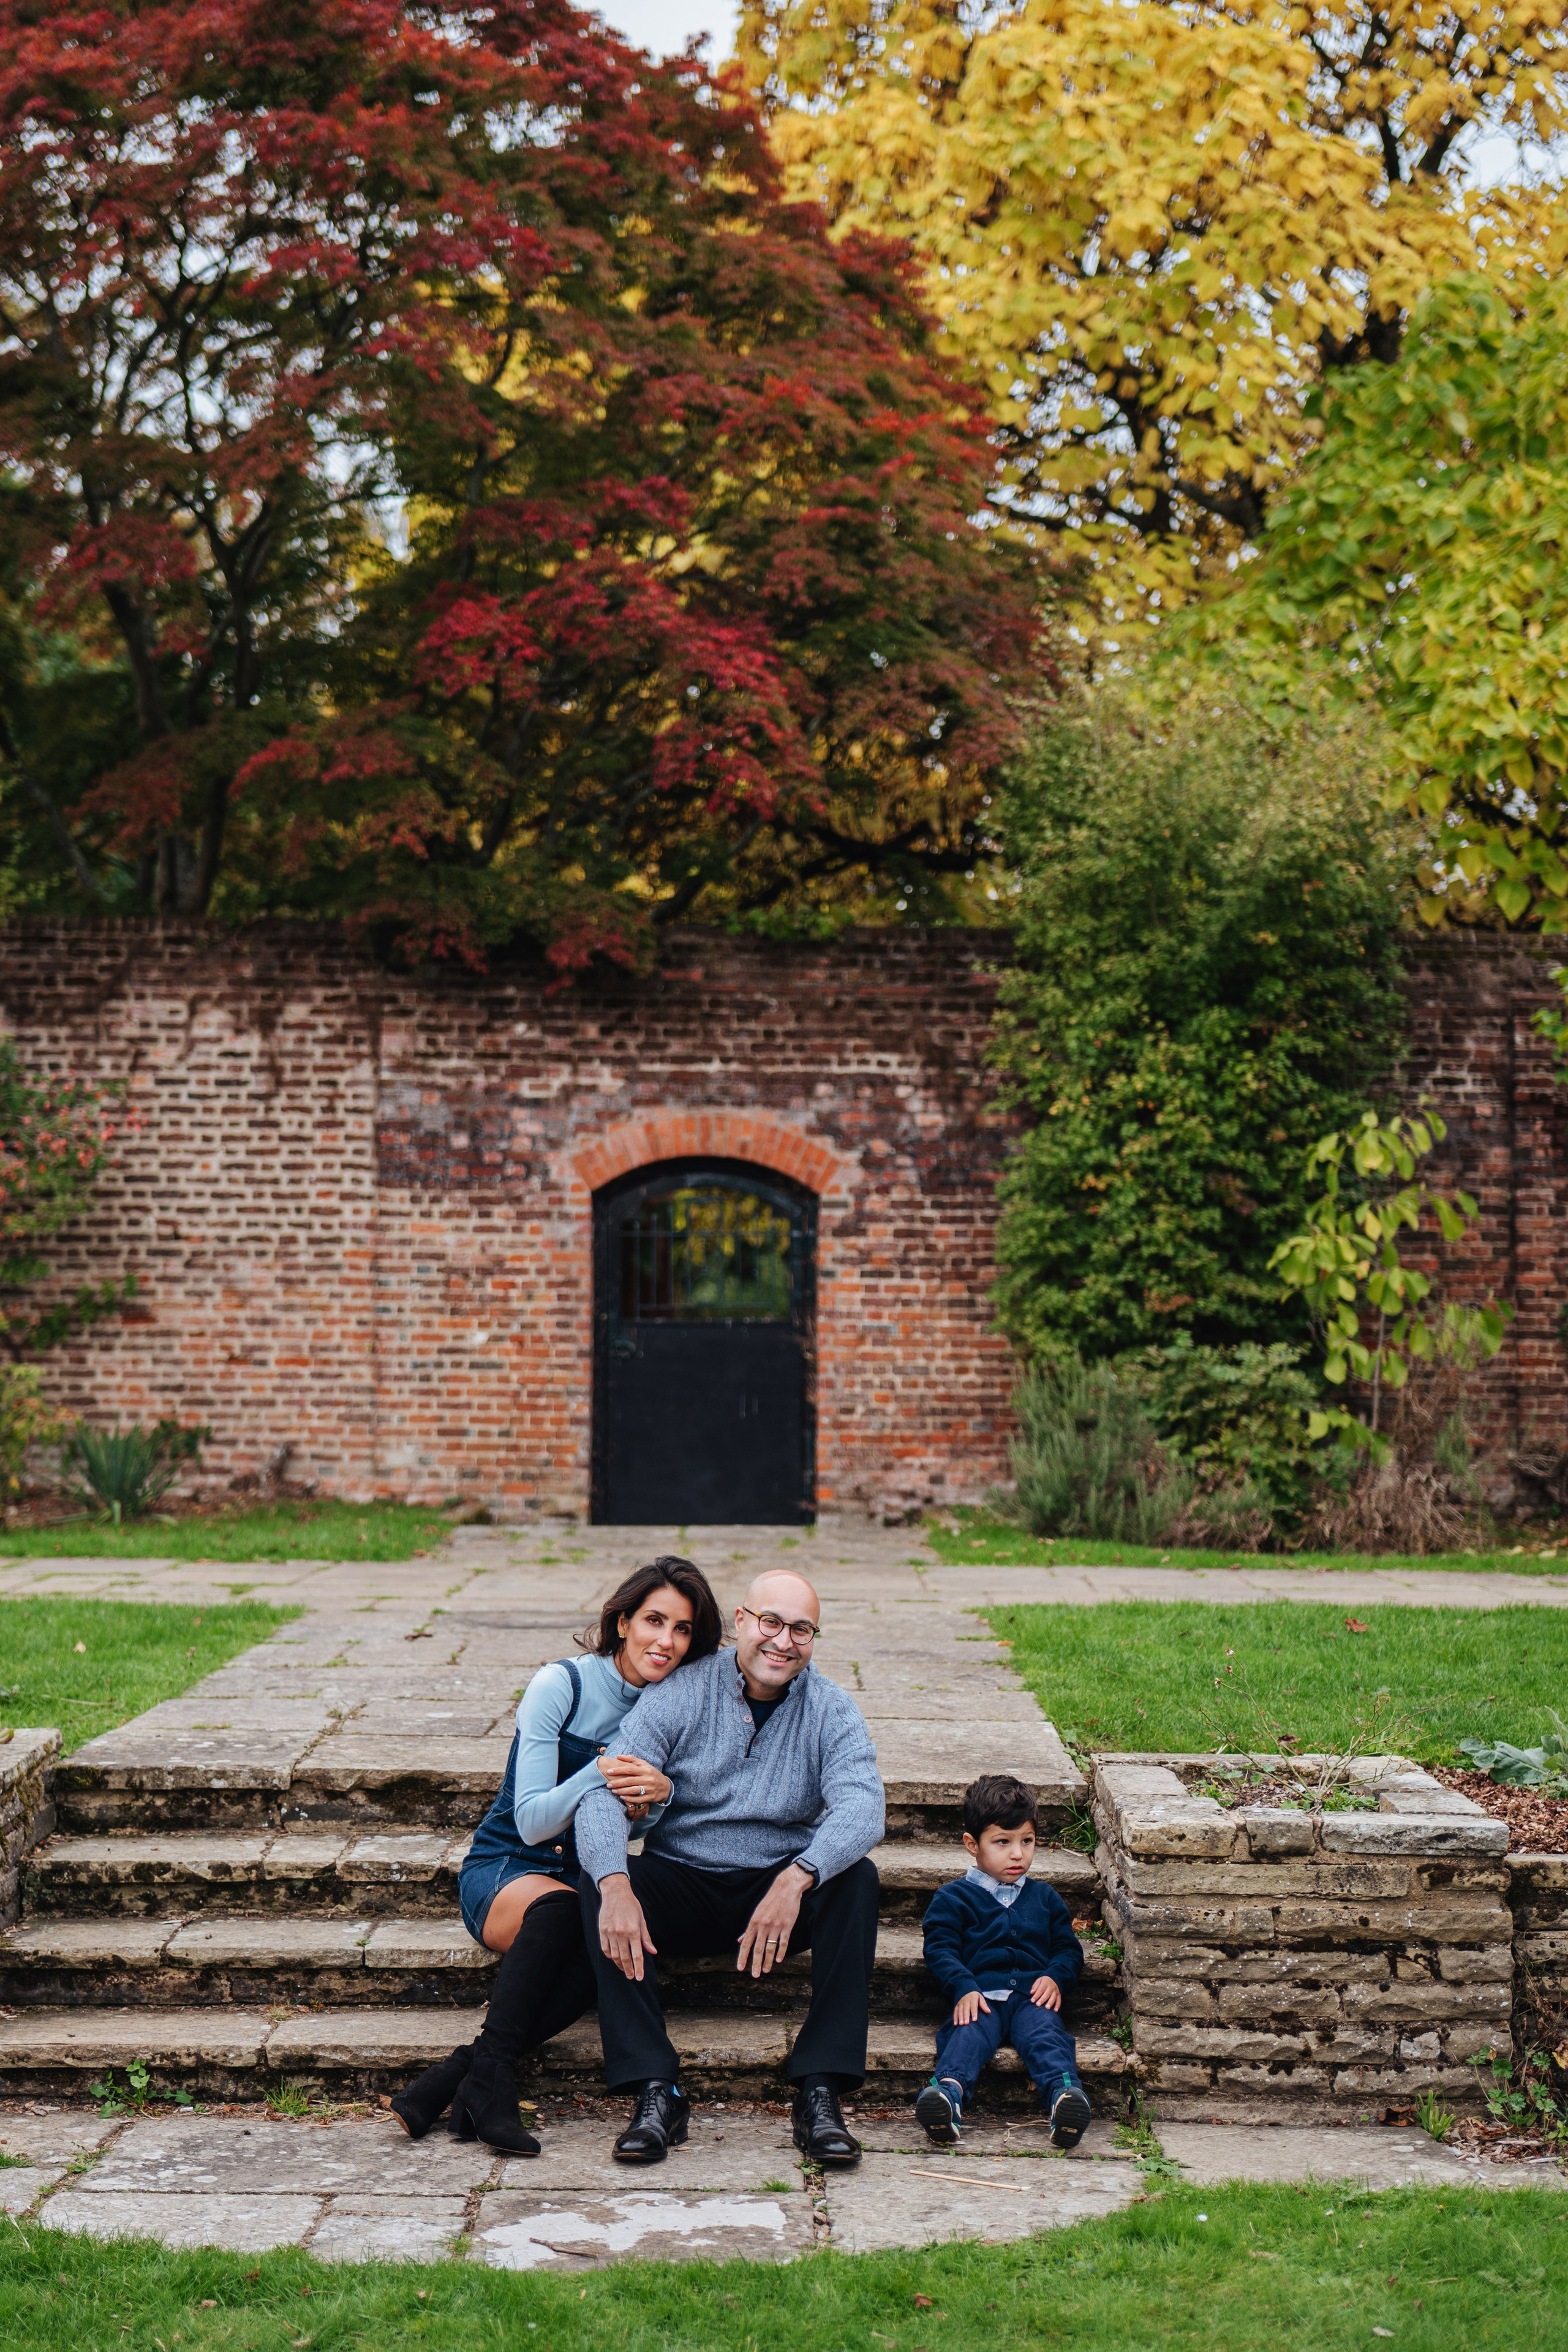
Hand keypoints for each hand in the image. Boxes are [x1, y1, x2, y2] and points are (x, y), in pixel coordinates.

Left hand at [596, 1753, 671, 1807]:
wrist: (666, 1786)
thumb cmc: (651, 1773)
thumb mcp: (644, 1764)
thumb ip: (631, 1759)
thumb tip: (618, 1756)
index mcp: (645, 1769)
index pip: (630, 1769)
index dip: (619, 1770)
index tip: (609, 1771)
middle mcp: (647, 1778)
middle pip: (630, 1781)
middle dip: (618, 1783)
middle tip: (608, 1784)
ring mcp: (649, 1788)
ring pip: (633, 1790)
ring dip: (622, 1791)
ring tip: (613, 1791)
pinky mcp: (650, 1797)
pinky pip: (638, 1799)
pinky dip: (629, 1799)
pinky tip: (622, 1797)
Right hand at [596, 1872, 656, 1980]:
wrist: (615, 1892)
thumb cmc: (631, 1905)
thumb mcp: (641, 1919)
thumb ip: (646, 1937)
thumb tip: (653, 1952)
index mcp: (633, 1931)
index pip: (637, 1955)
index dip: (638, 1968)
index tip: (639, 1978)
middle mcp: (622, 1933)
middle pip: (625, 1958)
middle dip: (629, 1970)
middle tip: (631, 1977)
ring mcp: (610, 1933)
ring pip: (614, 1955)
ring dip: (620, 1965)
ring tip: (624, 1969)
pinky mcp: (602, 1931)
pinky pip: (605, 1949)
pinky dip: (610, 1956)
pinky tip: (614, 1959)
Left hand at [736, 1862, 810, 1977]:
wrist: (786, 1888)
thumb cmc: (770, 1901)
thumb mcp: (757, 1913)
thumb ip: (749, 1929)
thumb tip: (739, 1940)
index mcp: (754, 1922)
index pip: (746, 1943)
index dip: (742, 1956)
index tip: (740, 1968)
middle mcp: (763, 1925)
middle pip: (758, 1948)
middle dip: (755, 1963)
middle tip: (754, 1975)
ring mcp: (775, 1926)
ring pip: (770, 1948)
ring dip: (767, 1961)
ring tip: (765, 1971)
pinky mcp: (787, 1926)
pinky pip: (783, 1942)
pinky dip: (780, 1952)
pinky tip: (778, 1960)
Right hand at [951, 1990, 991, 2026]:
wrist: (965, 1987)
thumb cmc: (975, 1995)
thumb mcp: (980, 1997)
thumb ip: (983, 2005)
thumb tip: (989, 2011)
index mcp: (972, 1998)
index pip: (973, 2006)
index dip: (974, 2013)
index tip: (974, 2020)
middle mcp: (966, 2001)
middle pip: (965, 2009)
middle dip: (966, 2016)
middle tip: (966, 2024)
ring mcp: (960, 2003)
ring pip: (960, 2011)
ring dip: (960, 2018)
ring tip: (961, 2024)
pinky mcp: (956, 2005)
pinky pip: (955, 2011)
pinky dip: (955, 2018)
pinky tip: (955, 2024)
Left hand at [1031, 1975, 1061, 2010]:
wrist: (1052, 1980)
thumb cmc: (1043, 1982)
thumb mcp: (1038, 1981)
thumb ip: (1035, 1987)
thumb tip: (1031, 1992)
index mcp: (1046, 1982)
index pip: (1040, 1989)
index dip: (1036, 1995)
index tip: (1032, 2001)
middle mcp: (1052, 1986)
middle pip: (1047, 1994)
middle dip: (1042, 2000)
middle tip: (1038, 2005)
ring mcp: (1056, 1991)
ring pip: (1053, 1997)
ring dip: (1050, 2003)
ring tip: (1047, 2008)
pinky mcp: (1059, 1995)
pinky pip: (1059, 2001)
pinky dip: (1058, 2006)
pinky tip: (1055, 2010)